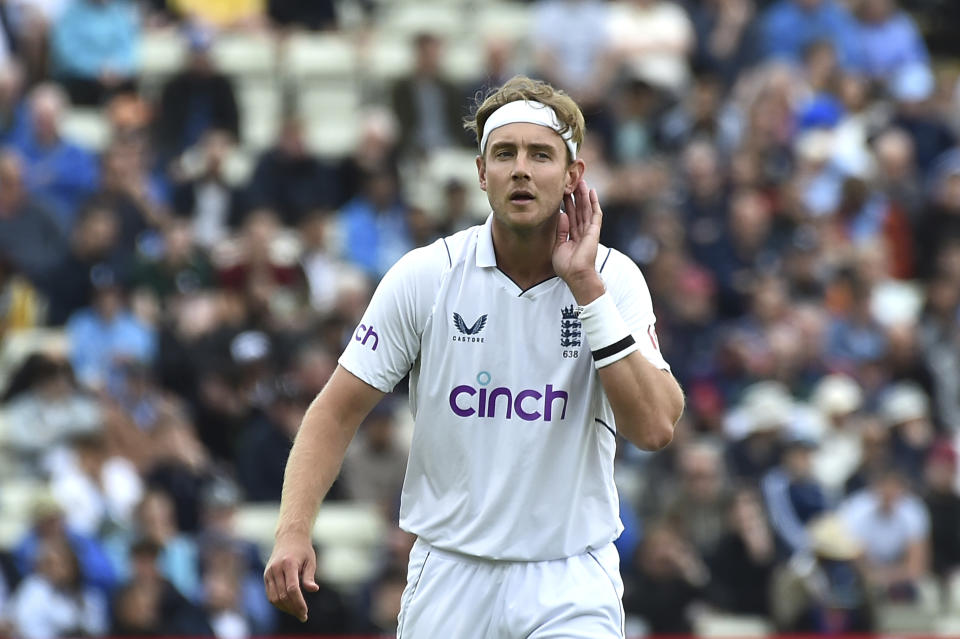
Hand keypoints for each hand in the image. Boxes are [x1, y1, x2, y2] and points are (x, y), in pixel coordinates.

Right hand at [263, 534, 319, 621]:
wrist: (289, 538)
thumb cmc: (303, 550)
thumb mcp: (310, 561)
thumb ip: (309, 576)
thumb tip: (314, 590)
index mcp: (288, 563)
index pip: (292, 589)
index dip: (298, 603)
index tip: (305, 612)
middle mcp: (276, 568)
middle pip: (283, 595)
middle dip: (293, 608)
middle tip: (303, 616)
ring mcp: (269, 572)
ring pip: (274, 598)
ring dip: (285, 608)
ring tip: (297, 612)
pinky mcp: (266, 576)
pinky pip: (270, 595)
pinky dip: (278, 603)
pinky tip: (289, 606)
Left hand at [553, 179, 604, 303]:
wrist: (576, 275)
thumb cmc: (567, 266)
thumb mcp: (559, 246)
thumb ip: (561, 230)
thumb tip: (561, 214)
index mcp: (573, 235)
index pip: (570, 215)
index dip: (567, 203)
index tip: (562, 191)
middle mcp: (581, 231)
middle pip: (578, 209)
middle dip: (575, 195)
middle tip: (572, 181)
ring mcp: (589, 230)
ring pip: (586, 208)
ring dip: (583, 194)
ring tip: (581, 180)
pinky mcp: (594, 231)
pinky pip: (595, 213)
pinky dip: (594, 202)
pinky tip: (592, 192)